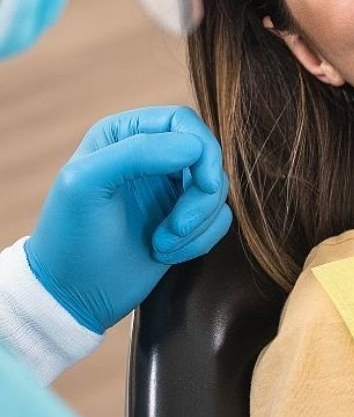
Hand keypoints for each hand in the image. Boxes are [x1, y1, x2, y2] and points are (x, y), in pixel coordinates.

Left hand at [25, 106, 231, 332]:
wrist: (73, 295)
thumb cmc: (70, 237)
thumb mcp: (86, 183)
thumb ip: (136, 152)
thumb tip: (195, 147)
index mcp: (125, 135)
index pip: (184, 122)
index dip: (203, 150)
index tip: (204, 184)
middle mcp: (151, 156)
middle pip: (208, 156)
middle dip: (202, 196)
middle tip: (177, 227)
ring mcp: (170, 190)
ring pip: (217, 190)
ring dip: (197, 223)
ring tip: (162, 246)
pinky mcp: (185, 220)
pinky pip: (219, 219)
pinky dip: (201, 240)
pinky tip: (167, 255)